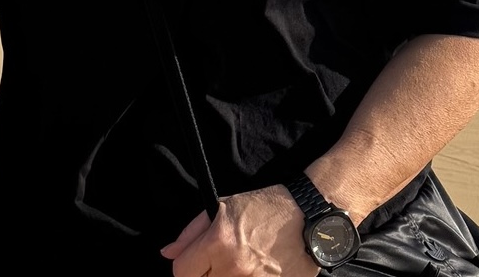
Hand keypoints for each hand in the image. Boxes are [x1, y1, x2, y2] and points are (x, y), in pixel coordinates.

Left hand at [160, 186, 316, 276]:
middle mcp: (234, 268)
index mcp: (219, 243)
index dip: (185, 268)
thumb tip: (168, 253)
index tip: (195, 264)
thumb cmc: (267, 208)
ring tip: (239, 267)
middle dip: (205, 275)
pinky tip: (254, 272)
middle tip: (219, 264)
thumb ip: (191, 234)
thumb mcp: (223, 208)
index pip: (181, 273)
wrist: (309, 218)